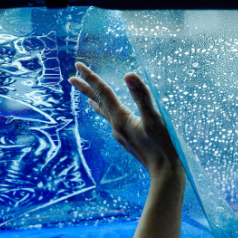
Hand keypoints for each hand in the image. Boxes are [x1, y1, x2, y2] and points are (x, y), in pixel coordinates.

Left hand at [68, 62, 184, 180]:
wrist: (165, 173)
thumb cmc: (163, 145)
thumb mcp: (154, 118)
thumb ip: (142, 96)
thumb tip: (128, 75)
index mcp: (120, 118)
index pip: (102, 92)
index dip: (91, 77)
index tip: (78, 64)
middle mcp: (116, 126)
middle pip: (98, 102)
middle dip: (86, 88)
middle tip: (71, 78)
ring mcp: (121, 134)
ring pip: (104, 113)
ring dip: (95, 101)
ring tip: (86, 97)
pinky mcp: (128, 139)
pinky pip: (112, 121)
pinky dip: (107, 113)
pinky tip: (111, 115)